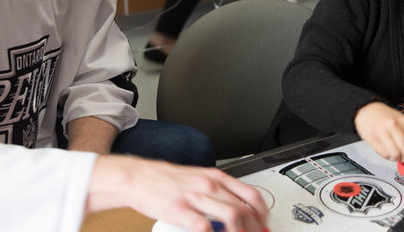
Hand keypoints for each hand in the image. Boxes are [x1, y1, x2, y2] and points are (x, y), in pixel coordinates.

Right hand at [87, 155, 268, 231]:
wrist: (138, 178)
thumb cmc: (165, 180)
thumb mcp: (197, 178)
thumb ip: (217, 191)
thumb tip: (237, 209)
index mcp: (215, 177)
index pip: (250, 194)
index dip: (263, 213)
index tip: (265, 224)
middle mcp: (209, 185)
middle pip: (245, 208)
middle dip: (256, 228)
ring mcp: (196, 198)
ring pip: (232, 216)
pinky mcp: (181, 211)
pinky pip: (205, 227)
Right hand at [354, 102, 403, 165]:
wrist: (367, 109)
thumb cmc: (384, 116)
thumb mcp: (400, 120)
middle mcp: (394, 126)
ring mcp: (383, 133)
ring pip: (395, 154)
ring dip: (396, 158)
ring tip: (395, 154)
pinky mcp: (374, 139)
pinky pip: (384, 154)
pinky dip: (387, 156)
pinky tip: (386, 150)